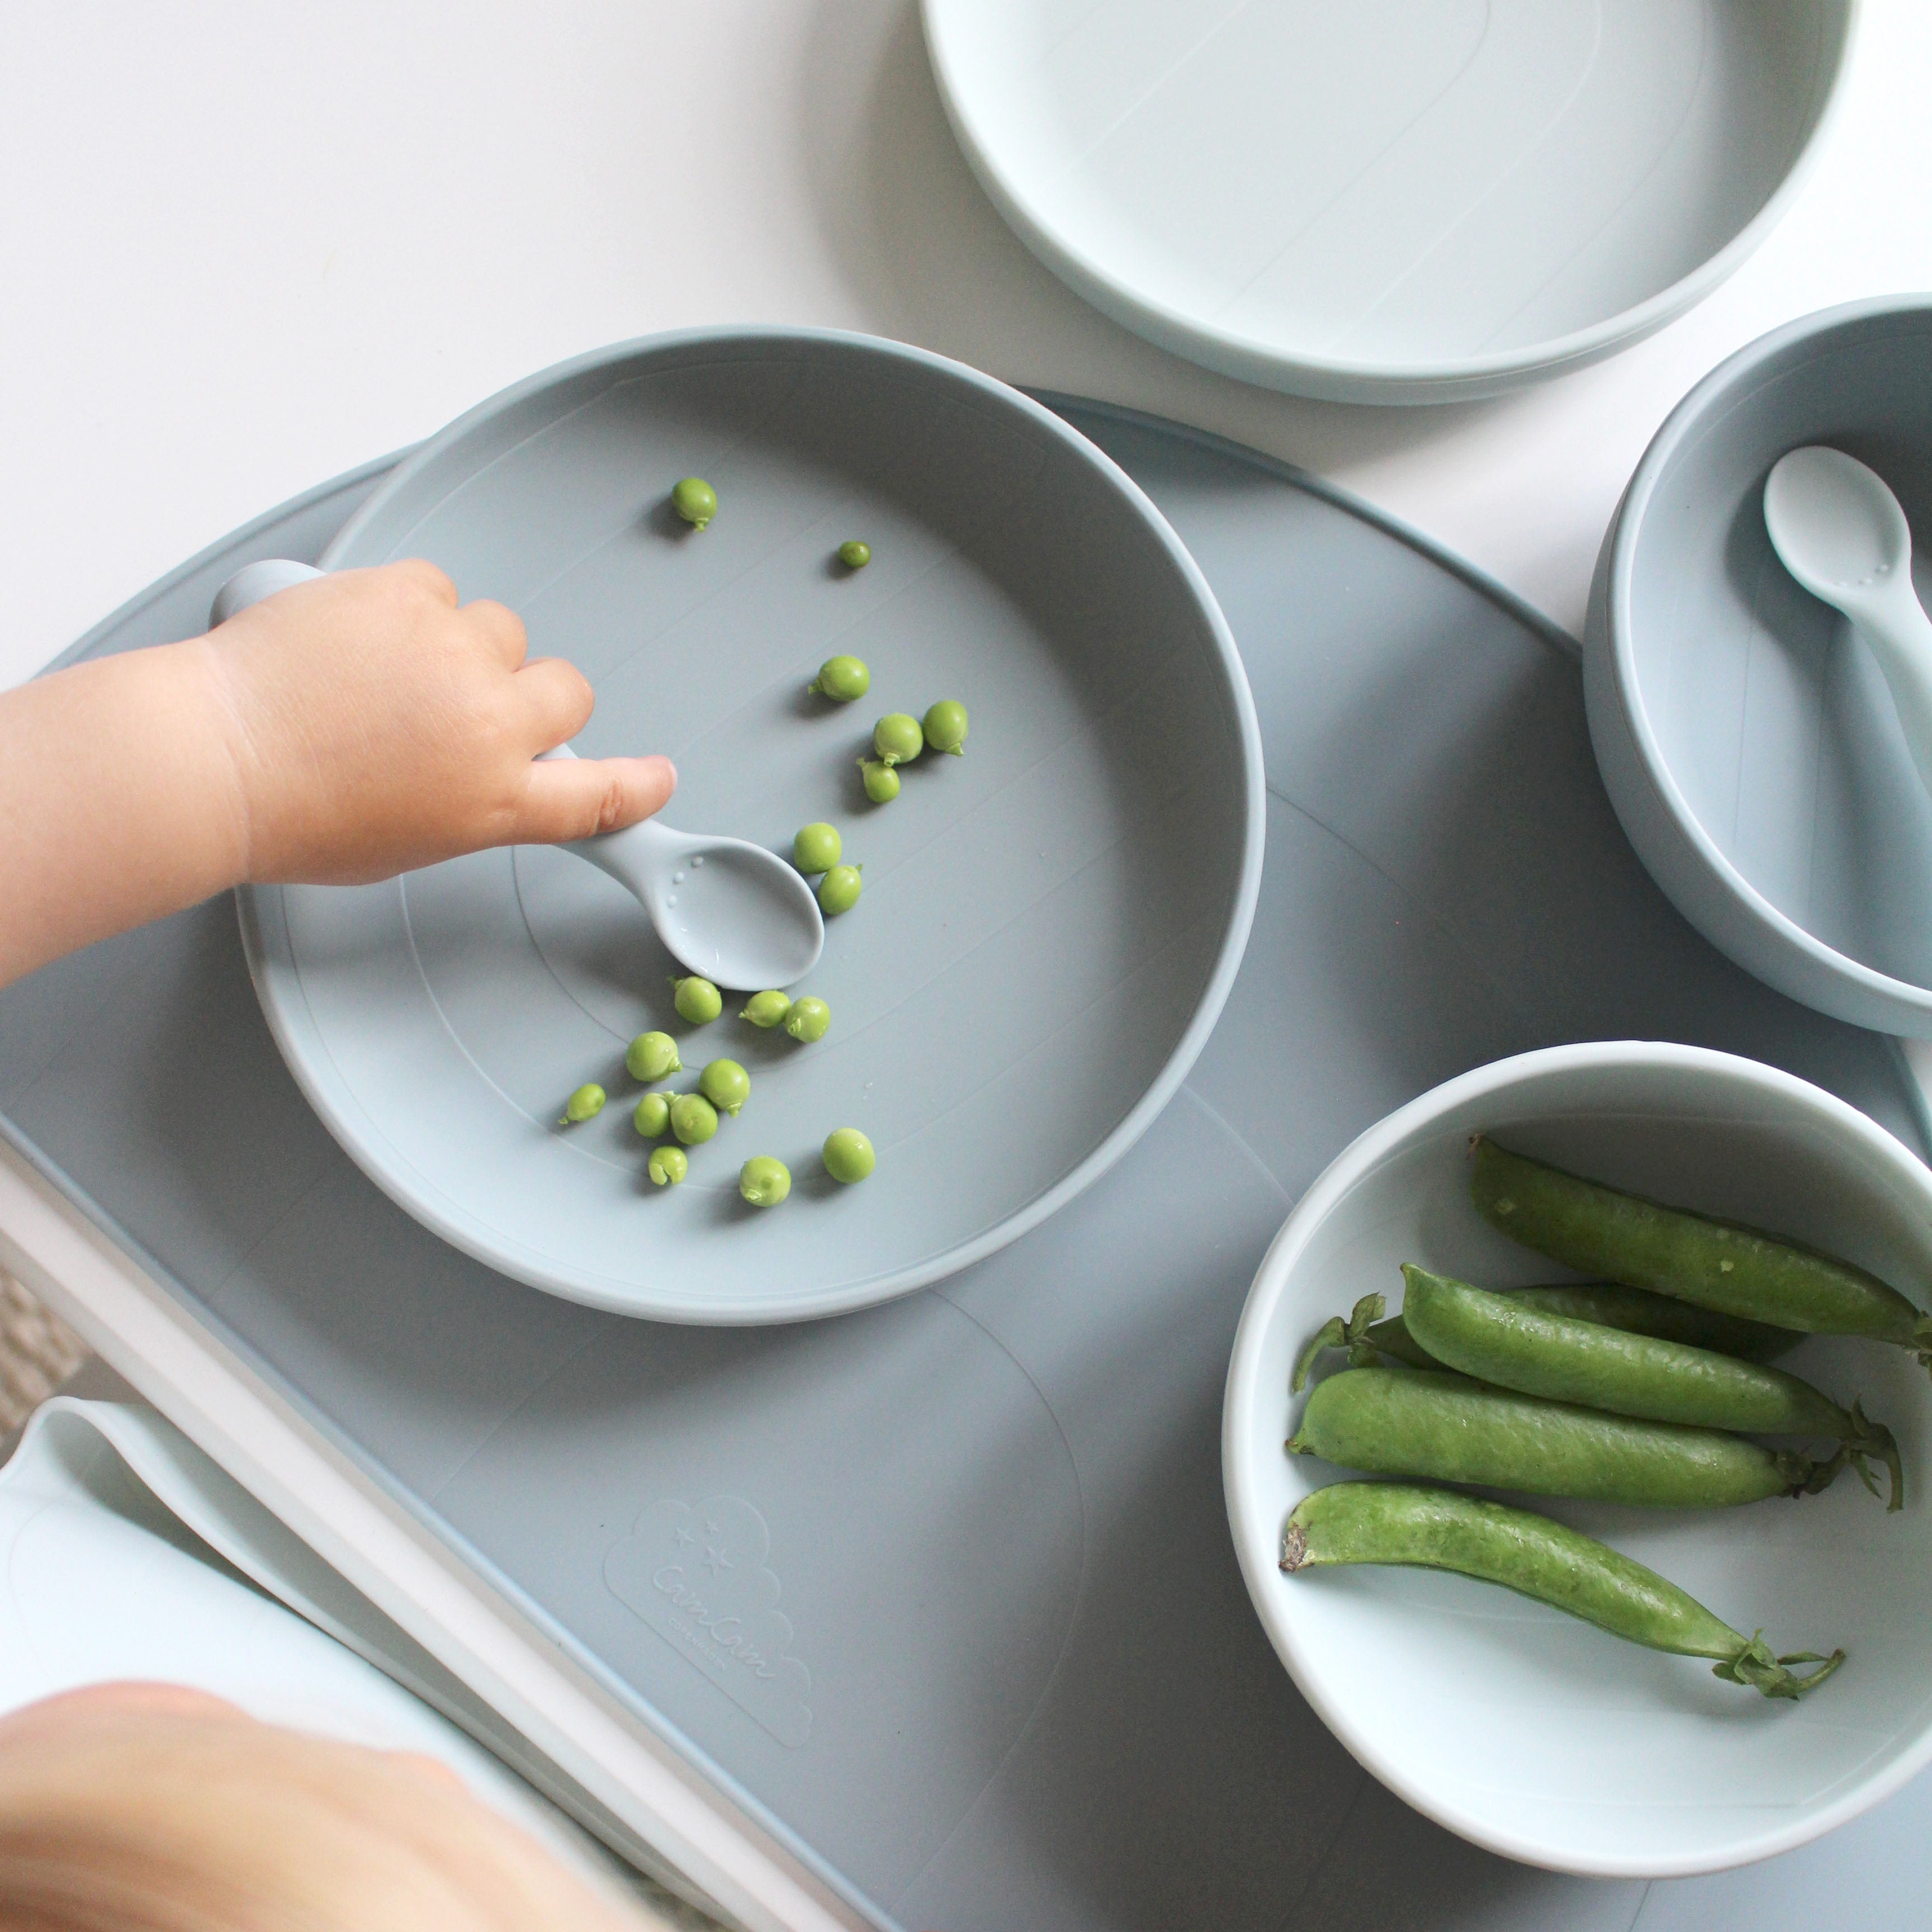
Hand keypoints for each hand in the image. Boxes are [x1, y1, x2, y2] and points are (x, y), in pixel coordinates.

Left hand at [0, 558, 674, 987]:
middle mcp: (491, 724)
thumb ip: (470, 801)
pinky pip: (437, 587)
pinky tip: (362, 637)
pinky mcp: (406, 594)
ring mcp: (452, 653)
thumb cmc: (293, 813)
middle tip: (469, 708)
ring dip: (463, 647)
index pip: (600, 794)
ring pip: (499, 630)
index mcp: (495, 801)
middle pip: (567, 691)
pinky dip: (409, 607)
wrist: (216, 756)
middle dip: (530, 698)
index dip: (636, 783)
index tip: (656, 776)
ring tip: (390, 672)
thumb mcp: (408, 840)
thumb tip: (483, 767)